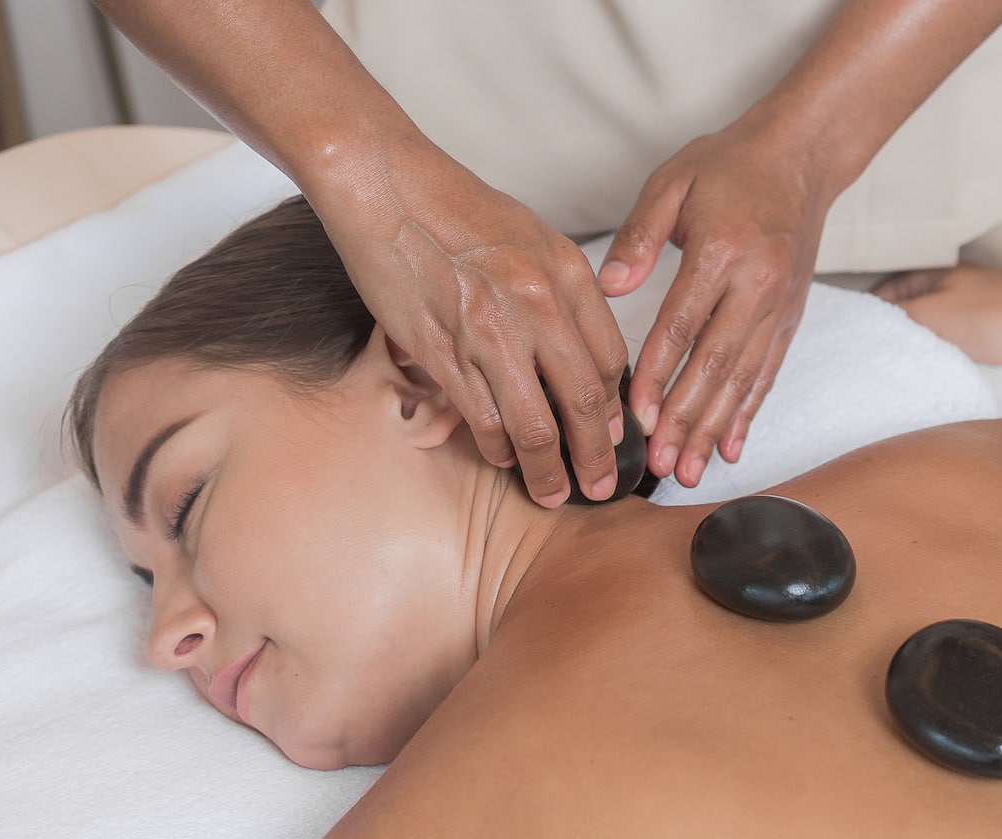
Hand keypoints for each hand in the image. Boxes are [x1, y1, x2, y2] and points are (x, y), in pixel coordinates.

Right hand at [309, 144, 629, 507]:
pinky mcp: (442, 352)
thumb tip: (581, 353)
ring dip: (547, 470)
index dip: (616, 409)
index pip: (610, 361)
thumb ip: (564, 294)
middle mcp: (537, 306)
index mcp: (567, 274)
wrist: (386, 184)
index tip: (616, 434)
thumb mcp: (534, 238)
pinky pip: (483, 419)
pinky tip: (503, 456)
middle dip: (597, 456)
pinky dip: (497, 447)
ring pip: (534, 426)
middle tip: (600, 485)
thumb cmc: (455, 207)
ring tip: (551, 491)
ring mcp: (489, 333)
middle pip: (584, 404)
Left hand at [598, 124, 832, 487]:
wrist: (800, 157)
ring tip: (690, 470)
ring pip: (744, 379)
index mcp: (722, 251)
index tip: (636, 414)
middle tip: (661, 463)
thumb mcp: (672, 183)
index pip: (683, 325)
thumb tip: (609, 286)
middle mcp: (758, 284)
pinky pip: (768, 374)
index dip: (659, 373)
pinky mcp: (791, 318)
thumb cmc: (729, 166)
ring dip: (716, 429)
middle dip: (687, 420)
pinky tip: (732, 448)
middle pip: (717, 365)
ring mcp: (780, 306)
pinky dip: (748, 415)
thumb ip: (639, 236)